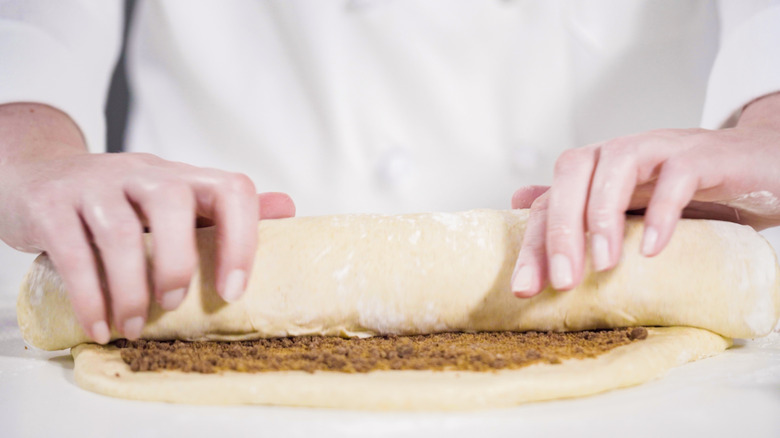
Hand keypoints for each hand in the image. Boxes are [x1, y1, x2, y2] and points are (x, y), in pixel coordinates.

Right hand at [0, 103, 295, 343]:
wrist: (41, 177)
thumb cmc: (122, 201)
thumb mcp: (175, 201)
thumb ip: (225, 211)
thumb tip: (288, 209)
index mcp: (183, 177)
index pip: (231, 189)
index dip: (242, 238)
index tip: (233, 291)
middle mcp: (143, 172)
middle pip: (172, 203)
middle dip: (179, 263)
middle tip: (173, 305)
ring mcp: (95, 185)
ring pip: (119, 231)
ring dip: (131, 289)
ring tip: (135, 327)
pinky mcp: (51, 204)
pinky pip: (71, 252)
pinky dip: (89, 297)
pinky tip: (100, 326)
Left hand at [510, 92, 779, 297]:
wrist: (758, 167)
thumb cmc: (690, 193)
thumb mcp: (630, 208)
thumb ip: (579, 208)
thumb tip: (520, 203)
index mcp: (597, 169)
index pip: (550, 200)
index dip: (533, 243)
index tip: (525, 289)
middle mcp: (621, 153)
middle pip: (572, 172)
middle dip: (560, 229)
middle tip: (563, 282)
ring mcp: (662, 148)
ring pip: (617, 162)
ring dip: (603, 215)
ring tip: (603, 264)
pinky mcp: (704, 156)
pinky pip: (677, 174)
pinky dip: (661, 210)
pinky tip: (653, 249)